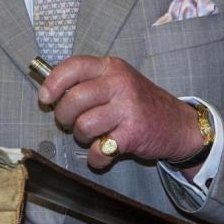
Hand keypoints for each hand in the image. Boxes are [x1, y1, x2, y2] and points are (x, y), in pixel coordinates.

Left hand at [37, 54, 207, 170]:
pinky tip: (102, 153)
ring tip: (92, 135)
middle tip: (69, 122)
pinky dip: (95, 157)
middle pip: (74, 99)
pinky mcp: (134, 134)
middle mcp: (119, 83)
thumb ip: (88, 81)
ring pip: (84, 125)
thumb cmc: (139, 102)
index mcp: (111, 67)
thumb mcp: (117, 80)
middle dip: (64, 115)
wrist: (178, 124)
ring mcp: (128, 108)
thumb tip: (48, 87)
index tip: (45, 97)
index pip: (73, 66)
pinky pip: (99, 150)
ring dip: (81, 136)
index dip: (53, 82)